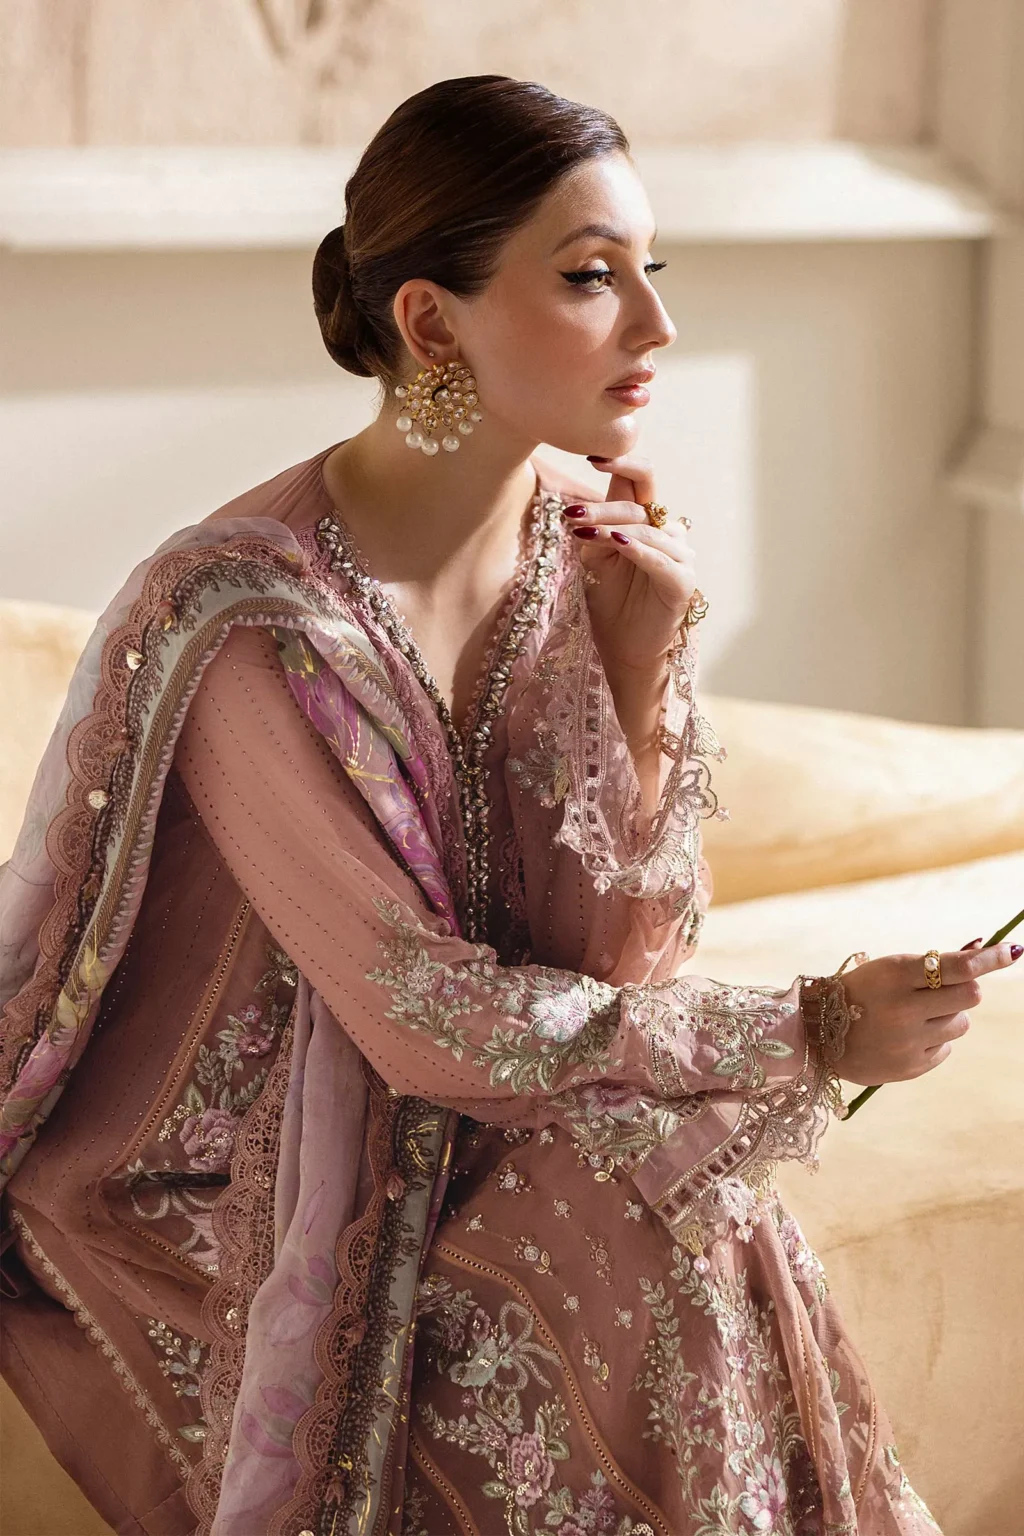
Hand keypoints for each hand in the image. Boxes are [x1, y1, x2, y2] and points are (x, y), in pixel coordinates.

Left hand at [564, 452, 696, 676]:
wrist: (623, 647)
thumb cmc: (610, 601)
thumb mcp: (594, 560)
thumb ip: (594, 531)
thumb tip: (580, 509)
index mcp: (645, 521)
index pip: (640, 480)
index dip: (622, 464)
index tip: (593, 456)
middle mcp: (667, 533)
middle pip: (640, 504)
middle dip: (603, 507)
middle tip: (573, 515)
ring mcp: (679, 557)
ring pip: (647, 530)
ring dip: (613, 528)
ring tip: (585, 531)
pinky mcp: (683, 582)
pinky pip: (661, 560)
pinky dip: (638, 550)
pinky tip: (617, 543)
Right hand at [837, 941, 1021, 1085]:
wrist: (817, 1036)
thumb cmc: (860, 992)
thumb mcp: (889, 969)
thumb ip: (934, 964)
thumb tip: (981, 949)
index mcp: (894, 975)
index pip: (957, 966)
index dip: (990, 958)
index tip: (1014, 950)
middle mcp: (903, 1009)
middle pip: (970, 996)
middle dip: (966, 989)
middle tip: (945, 989)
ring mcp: (908, 1041)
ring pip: (961, 1023)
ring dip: (948, 1016)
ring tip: (916, 1016)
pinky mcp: (912, 1067)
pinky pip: (946, 1048)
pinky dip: (934, 1039)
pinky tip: (907, 1037)